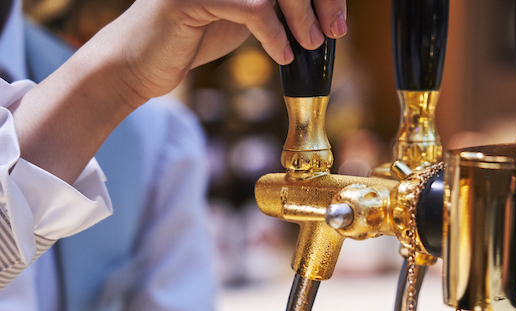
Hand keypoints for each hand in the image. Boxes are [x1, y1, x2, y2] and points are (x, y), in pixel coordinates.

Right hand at [101, 0, 347, 105]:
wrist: (142, 64)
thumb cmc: (194, 38)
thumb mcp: (244, 17)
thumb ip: (276, 7)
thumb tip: (325, 14)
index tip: (338, 20)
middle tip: (334, 31)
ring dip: (301, 17)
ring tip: (309, 44)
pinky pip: (252, 8)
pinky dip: (274, 34)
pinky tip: (282, 55)